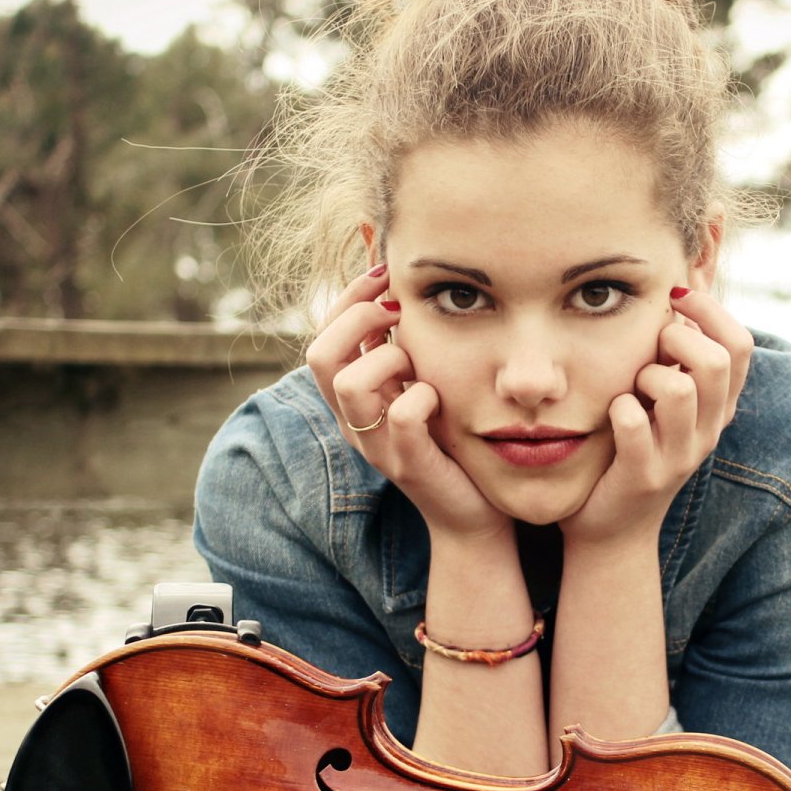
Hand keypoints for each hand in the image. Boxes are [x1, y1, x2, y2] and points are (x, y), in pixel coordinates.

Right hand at [306, 267, 512, 542]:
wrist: (471, 515)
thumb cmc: (448, 441)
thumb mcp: (418, 385)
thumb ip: (400, 346)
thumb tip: (393, 284)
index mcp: (350, 399)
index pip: (322, 335)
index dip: (348, 297)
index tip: (385, 275)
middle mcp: (352, 422)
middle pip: (320, 354)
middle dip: (359, 316)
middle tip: (400, 308)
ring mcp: (376, 445)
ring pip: (350, 384)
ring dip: (388, 357)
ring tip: (419, 362)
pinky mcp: (408, 465)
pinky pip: (402, 417)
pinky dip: (422, 396)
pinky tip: (439, 396)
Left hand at [560, 285, 754, 546]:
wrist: (613, 530)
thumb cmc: (633, 449)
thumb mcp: (664, 401)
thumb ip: (677, 355)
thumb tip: (682, 285)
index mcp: (718, 407)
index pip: (740, 344)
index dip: (710, 310)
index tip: (674, 296)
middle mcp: (708, 430)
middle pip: (715, 361)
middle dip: (676, 339)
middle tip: (649, 349)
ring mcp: (680, 456)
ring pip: (679, 389)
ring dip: (647, 374)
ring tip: (632, 388)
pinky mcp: (645, 476)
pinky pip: (634, 425)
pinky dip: (620, 409)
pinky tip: (613, 413)